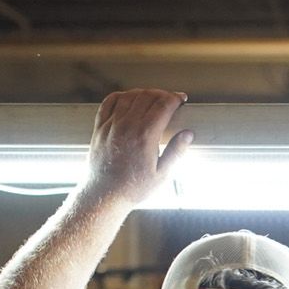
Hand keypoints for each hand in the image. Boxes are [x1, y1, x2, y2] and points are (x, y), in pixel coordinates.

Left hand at [83, 88, 193, 207]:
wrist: (104, 195)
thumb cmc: (134, 189)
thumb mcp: (161, 175)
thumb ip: (175, 152)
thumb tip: (188, 133)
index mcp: (145, 136)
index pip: (163, 105)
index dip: (175, 98)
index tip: (182, 99)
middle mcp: (127, 126)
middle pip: (147, 96)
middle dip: (162, 94)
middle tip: (170, 99)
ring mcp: (111, 125)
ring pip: (129, 96)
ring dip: (143, 93)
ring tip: (153, 98)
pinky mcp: (99, 128)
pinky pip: (109, 102)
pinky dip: (120, 96)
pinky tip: (129, 98)